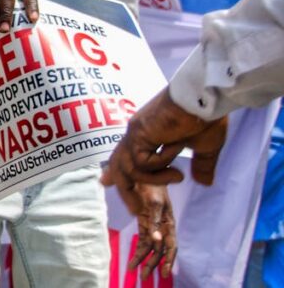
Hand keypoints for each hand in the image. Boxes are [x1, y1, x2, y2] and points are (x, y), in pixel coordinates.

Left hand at [102, 88, 228, 212]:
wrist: (205, 99)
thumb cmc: (205, 118)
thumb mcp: (205, 148)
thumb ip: (201, 165)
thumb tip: (205, 182)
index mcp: (148, 135)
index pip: (126, 154)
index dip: (115, 170)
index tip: (105, 181)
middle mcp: (137, 134)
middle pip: (119, 166)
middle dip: (125, 191)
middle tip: (135, 211)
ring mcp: (135, 133)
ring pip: (129, 169)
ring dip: (154, 180)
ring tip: (178, 177)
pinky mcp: (138, 134)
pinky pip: (142, 163)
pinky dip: (160, 165)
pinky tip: (175, 153)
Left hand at [128, 184, 176, 278]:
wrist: (145, 172)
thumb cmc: (152, 185)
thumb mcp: (154, 201)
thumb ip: (155, 221)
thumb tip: (156, 239)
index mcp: (168, 220)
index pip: (169, 244)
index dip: (167, 258)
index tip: (164, 271)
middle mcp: (163, 225)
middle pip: (161, 249)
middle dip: (155, 263)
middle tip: (147, 276)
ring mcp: (154, 225)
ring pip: (152, 248)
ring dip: (145, 260)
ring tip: (137, 272)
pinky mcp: (144, 223)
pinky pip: (143, 241)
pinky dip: (139, 252)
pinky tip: (133, 262)